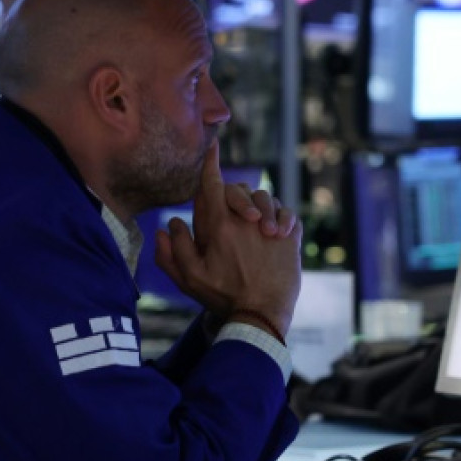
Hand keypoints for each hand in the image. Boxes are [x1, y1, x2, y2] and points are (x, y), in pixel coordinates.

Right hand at [154, 140, 300, 336]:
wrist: (262, 316)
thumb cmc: (223, 298)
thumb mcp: (190, 278)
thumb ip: (173, 251)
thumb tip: (168, 224)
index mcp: (219, 225)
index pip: (211, 184)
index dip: (209, 163)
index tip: (211, 145)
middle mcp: (246, 220)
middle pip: (238, 188)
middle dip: (232, 193)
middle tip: (229, 212)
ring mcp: (271, 226)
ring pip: (265, 198)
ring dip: (259, 205)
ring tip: (256, 225)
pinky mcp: (292, 236)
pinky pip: (288, 213)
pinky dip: (282, 216)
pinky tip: (277, 231)